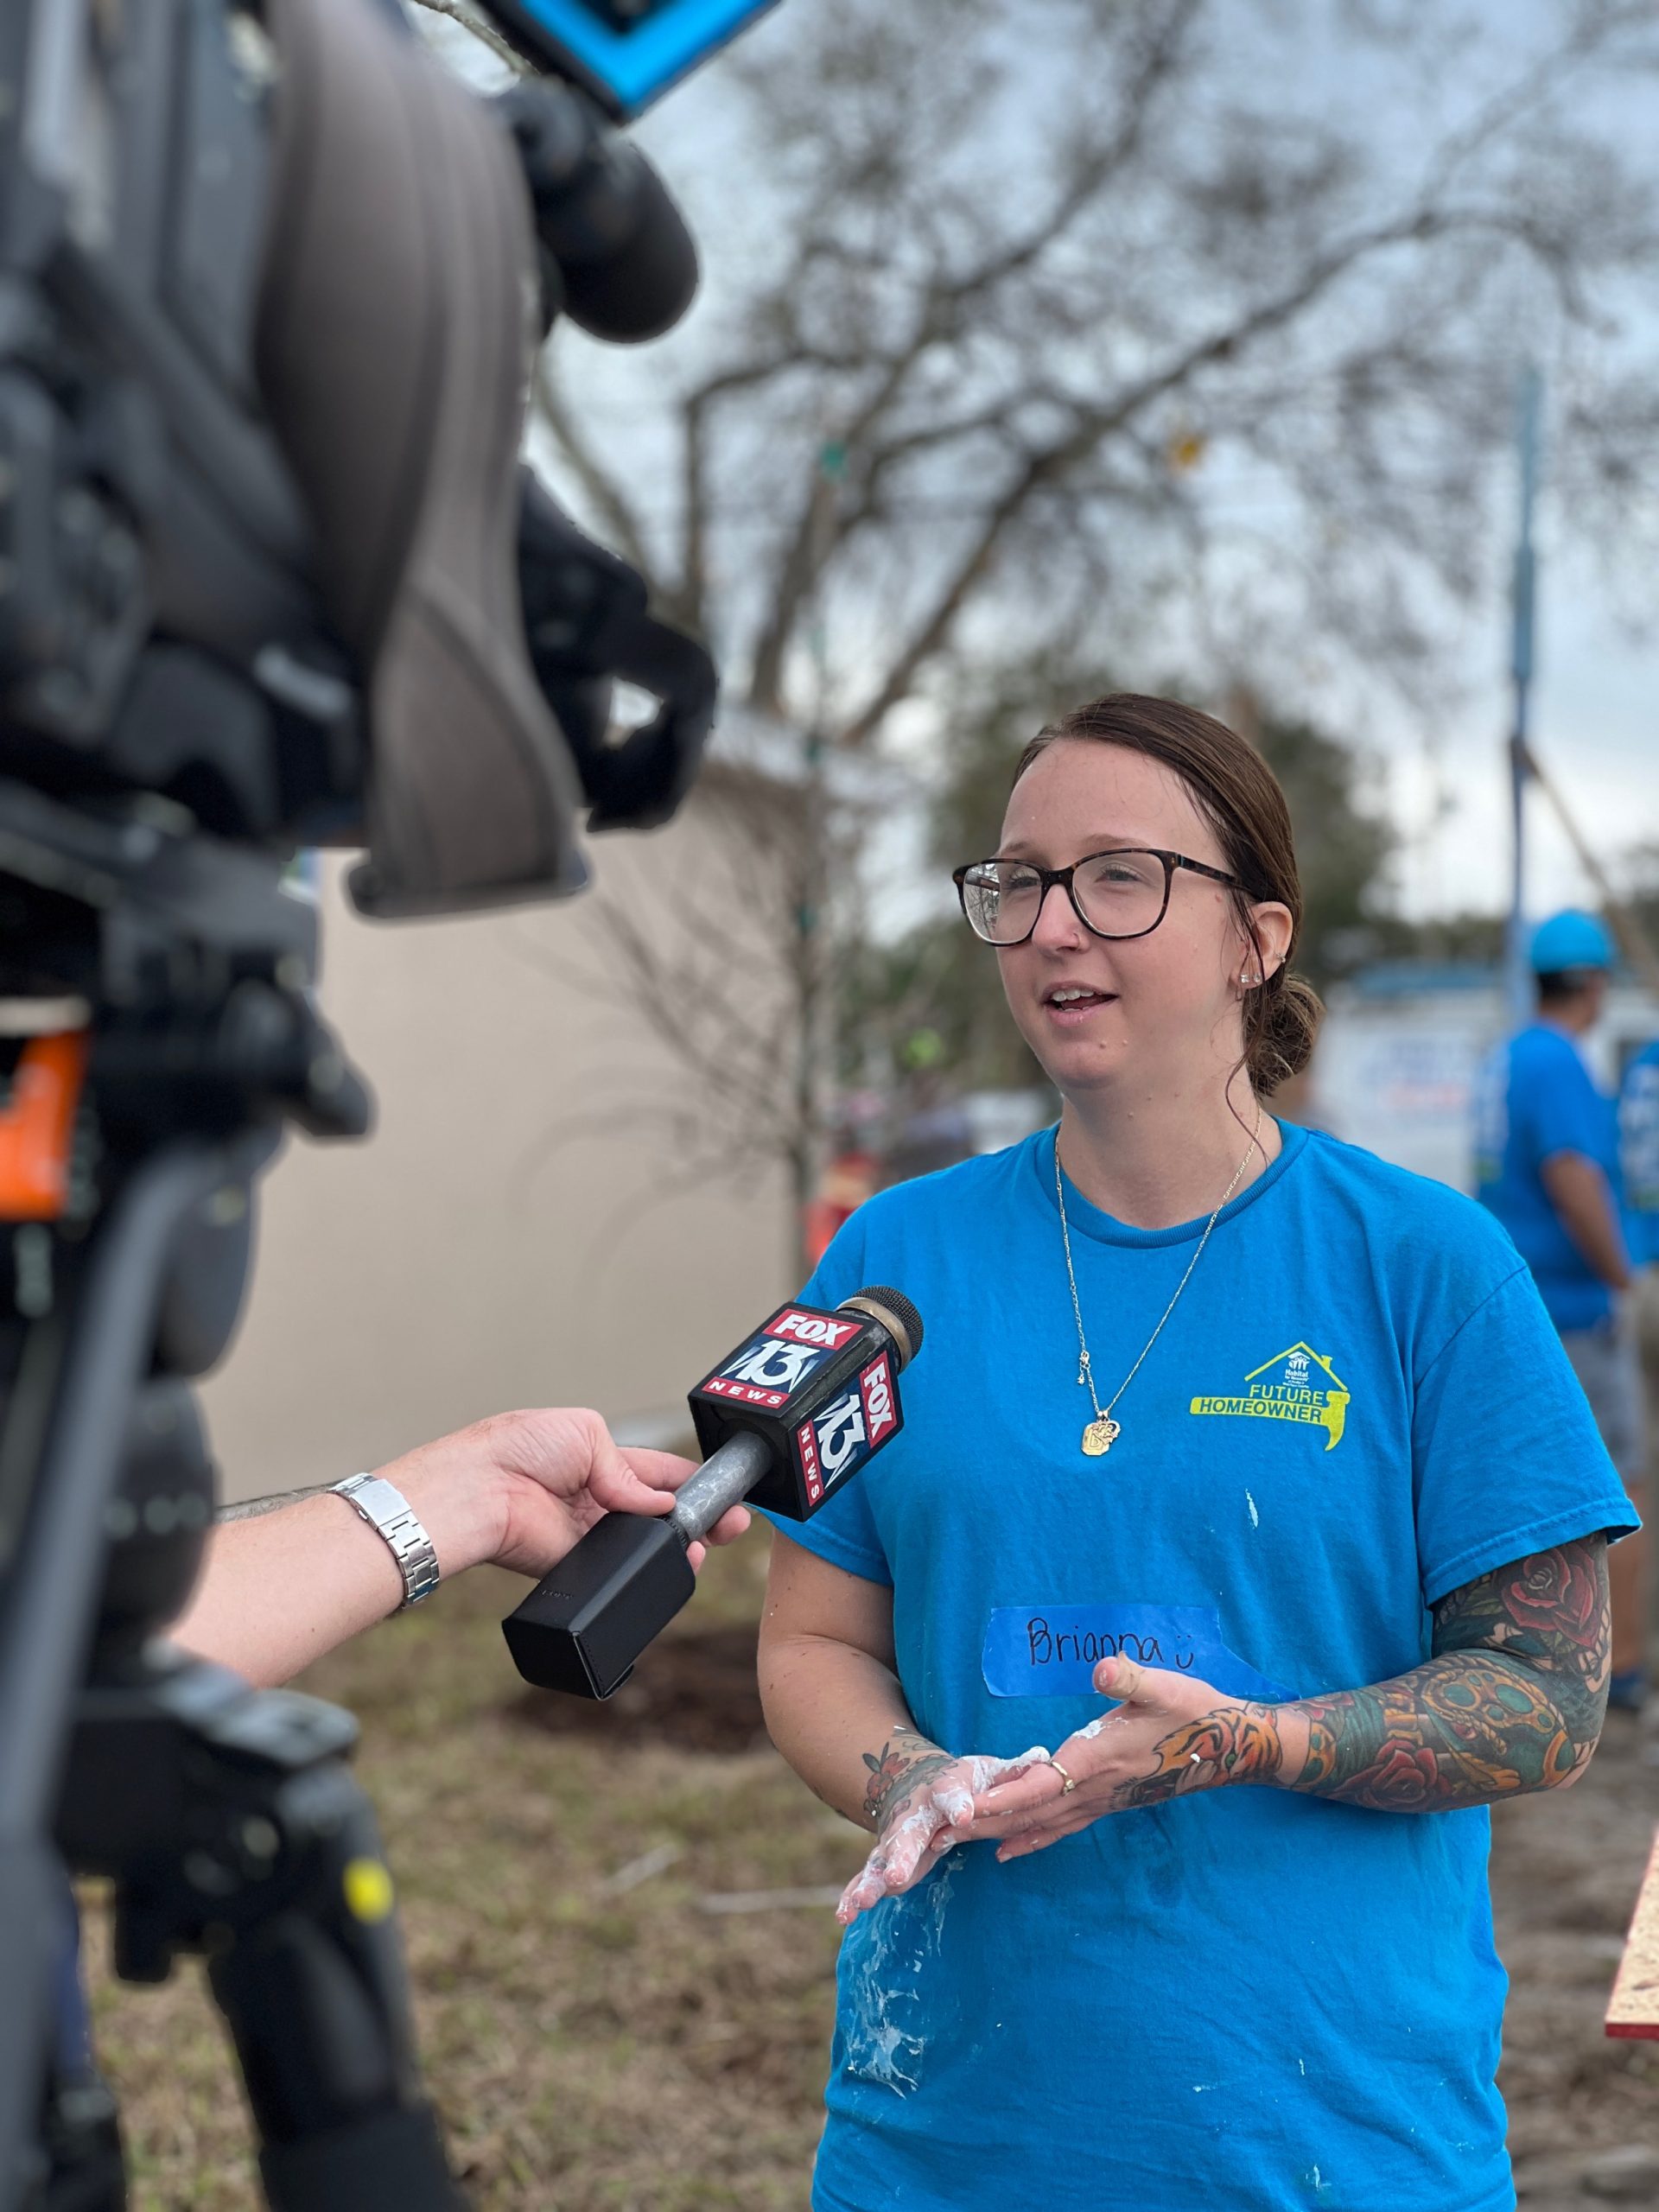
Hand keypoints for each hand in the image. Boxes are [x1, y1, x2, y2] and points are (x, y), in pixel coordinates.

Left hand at [379, 1407, 750, 1581]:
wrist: (479, 1489)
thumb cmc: (516, 1447)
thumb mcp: (584, 1433)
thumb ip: (627, 1469)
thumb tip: (657, 1503)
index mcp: (600, 1459)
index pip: (658, 1472)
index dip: (692, 1481)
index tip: (725, 1491)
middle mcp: (597, 1498)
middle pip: (660, 1513)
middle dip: (698, 1518)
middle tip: (731, 1525)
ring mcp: (588, 1534)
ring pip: (646, 1546)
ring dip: (678, 1545)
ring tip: (703, 1545)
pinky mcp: (577, 1566)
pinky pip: (620, 1571)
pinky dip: (645, 1567)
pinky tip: (671, 1561)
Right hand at [838, 1737, 1049, 1924]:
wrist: (914, 1781)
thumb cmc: (963, 1781)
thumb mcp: (988, 1771)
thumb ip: (1013, 1771)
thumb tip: (1044, 1758)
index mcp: (944, 1790)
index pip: (952, 1795)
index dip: (958, 1803)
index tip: (965, 1813)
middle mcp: (914, 1815)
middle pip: (907, 1834)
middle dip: (901, 1854)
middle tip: (897, 1874)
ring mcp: (895, 1839)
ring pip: (881, 1860)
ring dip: (871, 1882)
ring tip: (860, 1904)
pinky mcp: (884, 1860)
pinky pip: (867, 1877)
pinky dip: (854, 1894)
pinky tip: (845, 1916)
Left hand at [959, 1654, 1283, 1860]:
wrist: (1231, 1747)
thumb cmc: (1195, 1712)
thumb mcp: (1165, 1686)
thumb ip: (1130, 1678)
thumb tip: (1103, 1667)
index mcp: (1101, 1759)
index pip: (1044, 1783)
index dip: (1005, 1797)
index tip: (967, 1807)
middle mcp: (1097, 1788)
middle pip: (1031, 1813)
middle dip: (984, 1823)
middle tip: (938, 1834)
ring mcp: (1103, 1801)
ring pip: (1042, 1824)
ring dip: (999, 1832)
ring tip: (957, 1842)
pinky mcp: (1109, 1803)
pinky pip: (1061, 1827)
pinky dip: (1030, 1838)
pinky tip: (1008, 1849)